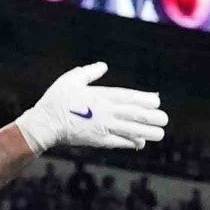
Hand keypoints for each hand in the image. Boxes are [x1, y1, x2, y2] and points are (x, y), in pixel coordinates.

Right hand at [12, 63, 168, 155]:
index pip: (130, 97)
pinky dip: (130, 142)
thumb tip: (103, 66)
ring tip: (159, 134)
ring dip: (147, 132)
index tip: (157, 102)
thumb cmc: (56, 99)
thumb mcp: (72, 79)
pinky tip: (140, 143)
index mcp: (102, 96)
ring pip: (132, 130)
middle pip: (136, 114)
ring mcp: (104, 127)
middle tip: (164, 120)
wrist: (46, 124)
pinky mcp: (98, 140)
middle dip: (152, 118)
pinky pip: (119, 142)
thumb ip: (89, 72)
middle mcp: (107, 112)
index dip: (146, 100)